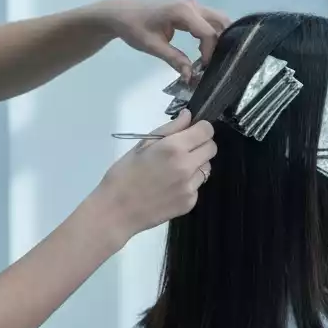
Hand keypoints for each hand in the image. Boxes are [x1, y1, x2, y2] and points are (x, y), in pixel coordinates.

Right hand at [96, 110, 216, 239]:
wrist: (116, 211)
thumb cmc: (123, 174)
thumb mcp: (141, 145)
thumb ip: (169, 129)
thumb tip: (188, 116)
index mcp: (174, 148)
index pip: (207, 130)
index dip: (200, 128)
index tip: (191, 132)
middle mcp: (187, 166)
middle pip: (211, 148)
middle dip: (201, 145)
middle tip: (182, 150)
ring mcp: (190, 187)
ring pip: (206, 167)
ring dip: (195, 165)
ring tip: (173, 171)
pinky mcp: (190, 202)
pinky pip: (197, 186)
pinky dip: (188, 184)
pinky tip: (169, 187)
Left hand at [98, 0, 230, 79]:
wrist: (120, 13)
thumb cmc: (133, 28)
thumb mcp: (153, 46)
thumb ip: (175, 60)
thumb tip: (190, 76)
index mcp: (183, 11)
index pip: (208, 32)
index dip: (210, 52)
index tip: (204, 68)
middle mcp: (191, 4)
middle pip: (219, 21)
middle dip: (221, 42)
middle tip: (214, 62)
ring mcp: (190, 5)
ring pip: (215, 19)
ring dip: (216, 38)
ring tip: (208, 58)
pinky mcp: (187, 9)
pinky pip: (206, 20)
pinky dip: (209, 34)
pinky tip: (202, 50)